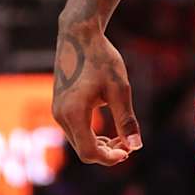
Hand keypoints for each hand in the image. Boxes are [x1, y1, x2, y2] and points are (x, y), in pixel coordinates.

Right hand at [53, 19, 141, 166]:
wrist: (79, 35)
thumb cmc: (101, 59)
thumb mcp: (119, 89)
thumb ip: (126, 120)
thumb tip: (136, 147)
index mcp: (74, 113)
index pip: (90, 152)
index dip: (110, 158)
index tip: (128, 152)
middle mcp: (61, 115)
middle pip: (84, 151)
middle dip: (107, 153)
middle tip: (129, 145)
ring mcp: (57, 111)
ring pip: (79, 142)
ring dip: (100, 145)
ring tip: (122, 138)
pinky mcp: (59, 105)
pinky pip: (75, 131)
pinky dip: (91, 135)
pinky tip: (108, 130)